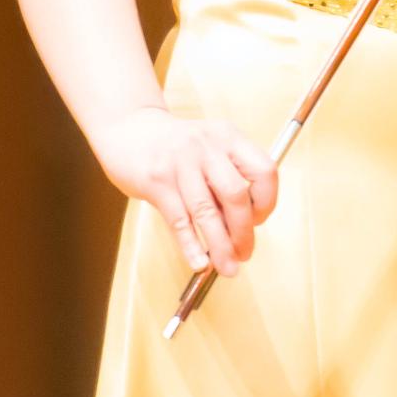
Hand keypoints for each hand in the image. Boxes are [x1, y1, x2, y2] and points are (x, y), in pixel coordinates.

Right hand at [92, 105, 278, 275]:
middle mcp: (207, 146)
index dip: (266, 200)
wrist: (130, 129)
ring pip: (206, 212)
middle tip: (245, 253)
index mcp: (229, 137)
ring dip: (220, 246)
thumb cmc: (176, 145)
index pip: (264, 170)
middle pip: (236, 195)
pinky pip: (178, 220)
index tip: (259, 220)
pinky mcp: (156, 181)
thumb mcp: (210, 148)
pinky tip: (199, 262)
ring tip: (228, 266)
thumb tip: (245, 225)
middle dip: (243, 231)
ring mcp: (180, 163)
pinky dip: (190, 245)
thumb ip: (227, 179)